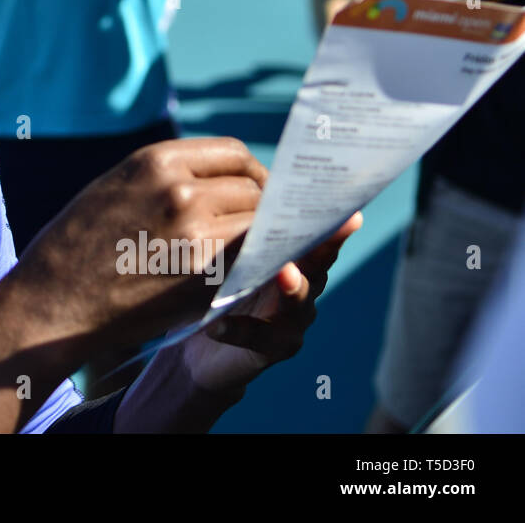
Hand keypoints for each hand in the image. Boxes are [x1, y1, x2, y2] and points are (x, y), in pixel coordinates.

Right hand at [9, 137, 267, 357]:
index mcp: (156, 161)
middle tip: (259, 225)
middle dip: (262, 206)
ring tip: (249, 249)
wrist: (54, 300)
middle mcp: (181, 191)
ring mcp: (196, 234)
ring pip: (258, 224)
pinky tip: (243, 269)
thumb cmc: (78, 244)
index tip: (256, 188)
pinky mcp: (203, 277)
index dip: (252, 171)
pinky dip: (254, 262)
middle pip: (252, 188)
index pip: (233, 152)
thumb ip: (168, 176)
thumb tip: (222, 180)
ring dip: (259, 236)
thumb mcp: (117, 186)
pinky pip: (249, 260)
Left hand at [179, 211, 362, 394]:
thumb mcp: (226, 250)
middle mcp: (301, 284)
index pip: (311, 230)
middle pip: (317, 262)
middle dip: (323, 244)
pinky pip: (260, 340)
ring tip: (283, 273)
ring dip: (292, 287)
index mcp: (293, 254)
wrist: (200, 344)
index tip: (328, 195)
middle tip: (325, 228)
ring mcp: (291, 319)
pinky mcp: (271, 349)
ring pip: (298, 302)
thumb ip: (240, 225)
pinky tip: (217, 326)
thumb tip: (238, 179)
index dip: (320, 215)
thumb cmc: (215, 284)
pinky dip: (238, 330)